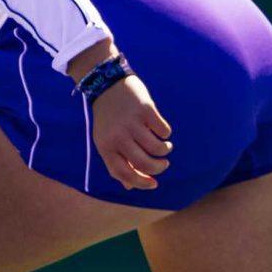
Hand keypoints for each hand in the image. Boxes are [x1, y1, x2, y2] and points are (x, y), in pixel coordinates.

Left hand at [91, 76, 172, 190]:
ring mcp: (132, 123)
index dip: (141, 182)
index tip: (154, 183)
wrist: (107, 84)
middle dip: (159, 168)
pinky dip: (166, 135)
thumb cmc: (109, 118)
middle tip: (164, 164)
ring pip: (157, 148)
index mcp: (105, 146)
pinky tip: (162, 131)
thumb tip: (130, 187)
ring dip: (165, 151)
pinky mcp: (145, 110)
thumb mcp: (105, 140)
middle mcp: (117, 136)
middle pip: (144, 163)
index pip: (123, 173)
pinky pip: (163, 131)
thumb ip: (116, 163)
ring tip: (166, 147)